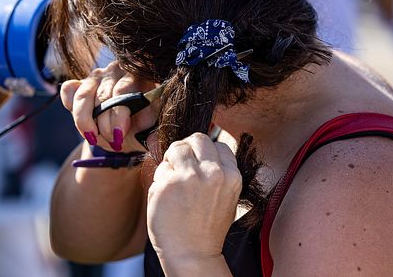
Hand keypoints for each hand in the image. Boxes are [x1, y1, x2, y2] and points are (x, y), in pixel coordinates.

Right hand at [60, 61, 157, 152]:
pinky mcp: (80, 82)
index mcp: (140, 75)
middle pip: (103, 96)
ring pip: (83, 96)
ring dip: (86, 122)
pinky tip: (84, 125)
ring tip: (95, 139)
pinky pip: (69, 91)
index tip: (119, 135)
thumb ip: (154, 136)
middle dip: (104, 124)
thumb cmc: (141, 127)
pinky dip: (71, 108)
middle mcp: (118, 69)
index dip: (118, 115)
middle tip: (112, 142)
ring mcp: (98, 75)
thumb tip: (155, 144)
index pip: (123, 91)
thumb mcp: (150, 131)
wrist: (124, 133)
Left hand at [147, 133, 241, 266]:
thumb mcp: (226, 194)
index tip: (198, 165)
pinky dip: (160, 180)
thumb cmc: (207, 226)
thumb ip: (217, 170)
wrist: (192, 254)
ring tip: (174, 182)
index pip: (217, 144)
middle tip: (182, 167)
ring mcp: (189, 177)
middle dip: (188, 149)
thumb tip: (197, 147)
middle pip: (197, 138)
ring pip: (176, 148)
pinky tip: (166, 198)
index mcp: (231, 175)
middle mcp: (213, 173)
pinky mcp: (167, 184)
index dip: (205, 153)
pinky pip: (160, 169)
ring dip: (172, 161)